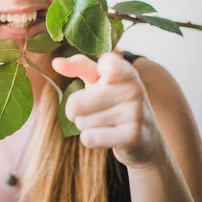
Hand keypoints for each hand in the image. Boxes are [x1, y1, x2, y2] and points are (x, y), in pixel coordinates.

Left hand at [52, 52, 163, 167]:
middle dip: (75, 111)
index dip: (98, 72)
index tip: (103, 78)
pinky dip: (90, 139)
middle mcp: (134, 89)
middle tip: (91, 111)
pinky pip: (90, 138)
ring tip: (104, 123)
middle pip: (76, 103)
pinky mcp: (132, 136)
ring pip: (82, 122)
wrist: (145, 138)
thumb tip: (56, 62)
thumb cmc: (114, 103)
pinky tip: (106, 136)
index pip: (107, 63)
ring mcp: (135, 113)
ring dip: (86, 126)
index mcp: (126, 71)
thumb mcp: (100, 80)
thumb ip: (79, 67)